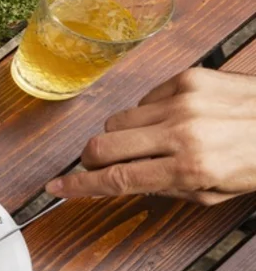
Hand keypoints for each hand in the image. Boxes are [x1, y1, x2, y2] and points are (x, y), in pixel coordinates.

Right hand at [46, 68, 255, 204]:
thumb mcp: (214, 192)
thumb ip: (165, 188)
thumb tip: (124, 181)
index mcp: (190, 168)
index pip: (117, 180)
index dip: (80, 186)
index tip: (58, 187)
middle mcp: (182, 132)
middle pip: (103, 145)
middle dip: (92, 160)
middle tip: (100, 165)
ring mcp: (183, 101)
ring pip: (118, 121)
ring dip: (122, 136)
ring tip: (149, 142)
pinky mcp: (188, 78)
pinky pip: (144, 99)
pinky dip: (148, 113)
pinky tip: (172, 119)